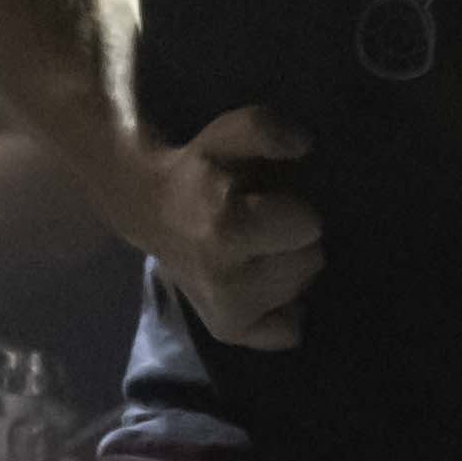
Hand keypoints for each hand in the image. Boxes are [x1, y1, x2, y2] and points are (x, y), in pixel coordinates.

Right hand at [136, 106, 323, 349]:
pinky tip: (261, 282)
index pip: (308, 226)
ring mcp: (227, 311)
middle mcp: (225, 279)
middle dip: (293, 239)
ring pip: (301, 290)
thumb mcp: (227, 134)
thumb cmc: (199, 172)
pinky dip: (283, 309)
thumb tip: (303, 146)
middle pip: (310, 261)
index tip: (266, 200)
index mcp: (224, 228)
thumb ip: (264, 129)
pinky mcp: (228, 330)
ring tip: (254, 248)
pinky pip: (289, 331)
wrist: (151, 211)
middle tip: (260, 225)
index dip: (293, 208)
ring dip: (286, 267)